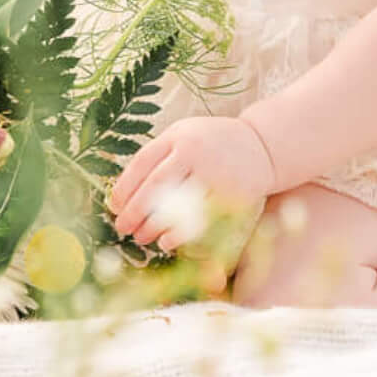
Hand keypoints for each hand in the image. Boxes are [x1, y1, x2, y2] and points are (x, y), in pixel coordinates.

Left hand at [107, 117, 278, 253]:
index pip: (141, 164)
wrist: (262, 145)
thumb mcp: (185, 136)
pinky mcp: (229, 193)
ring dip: (152, 227)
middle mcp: (193, 150)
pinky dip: (178, 234)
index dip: (123, 189)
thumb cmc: (214, 144)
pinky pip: (197, 219)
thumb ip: (159, 156)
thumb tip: (123, 193)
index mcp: (177, 135)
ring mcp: (213, 171)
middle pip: (153, 187)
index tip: (114, 208)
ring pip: (173, 206)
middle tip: (122, 229)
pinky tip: (167, 241)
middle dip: (133, 212)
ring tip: (141, 238)